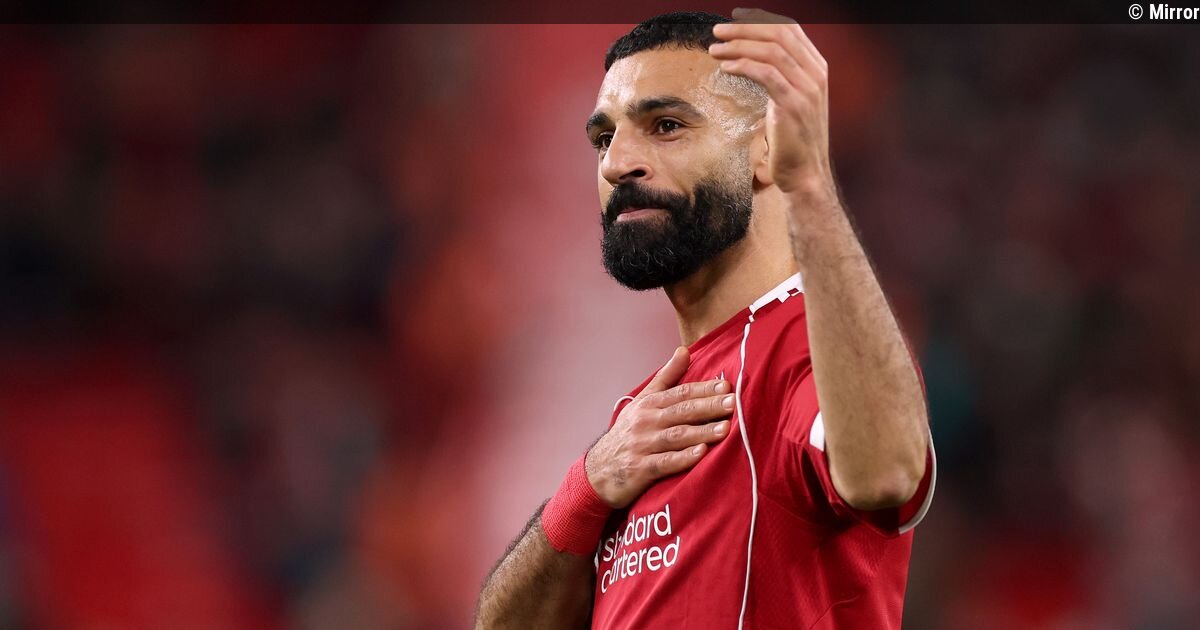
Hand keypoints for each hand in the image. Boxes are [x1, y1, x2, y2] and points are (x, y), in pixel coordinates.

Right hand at [585, 347, 733, 508]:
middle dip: (708, 406)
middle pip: (681, 411)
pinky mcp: (640, 469)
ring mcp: (642, 445)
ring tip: (725, 429)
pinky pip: (665, 462)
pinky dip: (683, 458)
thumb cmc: (628, 433)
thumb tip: (684, 350)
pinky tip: (702, 454)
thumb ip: (666, 377)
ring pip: (676, 436)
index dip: (704, 389)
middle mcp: (645, 421)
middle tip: (733, 402)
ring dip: (701, 432)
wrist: (598, 471)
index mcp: (649, 404)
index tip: (727, 386)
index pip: (681, 393)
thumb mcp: (643, 401)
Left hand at [709, 8, 833, 195]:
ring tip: (714, 49)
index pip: (790, 30)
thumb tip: (751, 58)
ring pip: (771, 51)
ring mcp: (807, 88)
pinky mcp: (793, 104)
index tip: (735, 16)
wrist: (804, 173)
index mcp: (816, 68)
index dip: (761, 18)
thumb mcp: (789, 100)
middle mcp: (816, 74)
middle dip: (745, 28)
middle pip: (779, 34)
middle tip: (717, 30)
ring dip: (738, 45)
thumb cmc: (791, 140)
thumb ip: (779, 77)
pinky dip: (742, 65)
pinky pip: (766, 74)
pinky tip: (725, 67)